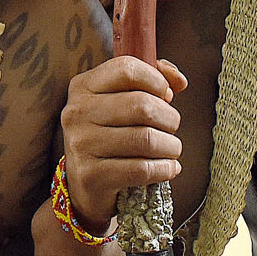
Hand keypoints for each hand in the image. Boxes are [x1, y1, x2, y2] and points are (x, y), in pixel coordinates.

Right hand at [60, 56, 185, 228]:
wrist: (86, 185)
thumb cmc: (112, 135)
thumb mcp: (124, 100)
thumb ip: (153, 79)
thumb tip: (179, 81)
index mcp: (83, 86)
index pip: (127, 70)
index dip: (156, 81)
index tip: (165, 96)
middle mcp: (77, 112)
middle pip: (141, 105)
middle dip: (169, 118)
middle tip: (172, 128)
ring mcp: (81, 145)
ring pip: (145, 139)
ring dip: (170, 146)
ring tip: (172, 149)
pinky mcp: (91, 176)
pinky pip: (141, 169)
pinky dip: (164, 169)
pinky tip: (169, 168)